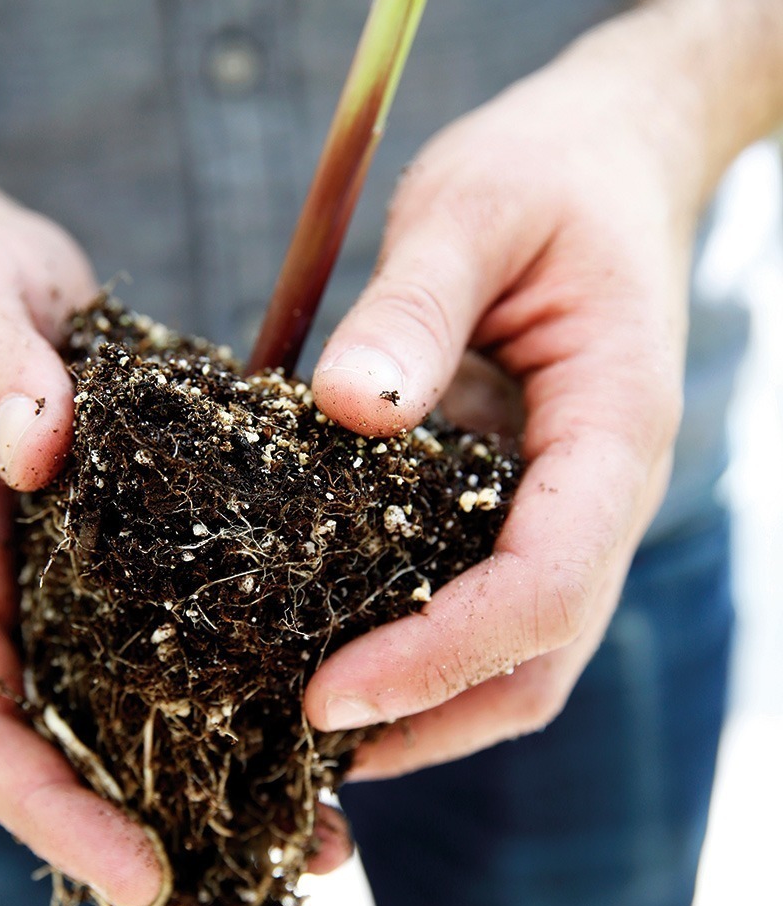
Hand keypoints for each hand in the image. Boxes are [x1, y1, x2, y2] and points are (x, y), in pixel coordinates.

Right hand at [0, 207, 349, 905]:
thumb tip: (34, 444)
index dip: (49, 811)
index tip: (142, 871)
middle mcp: (14, 607)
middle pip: (63, 761)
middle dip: (146, 836)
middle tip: (257, 890)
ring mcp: (76, 598)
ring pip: (131, 727)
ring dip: (213, 792)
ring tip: (320, 838)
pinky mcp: (134, 571)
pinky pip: (183, 658)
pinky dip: (243, 705)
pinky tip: (326, 728)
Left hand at [304, 27, 701, 777]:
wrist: (611, 161)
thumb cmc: (552, 171)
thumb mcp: (477, 205)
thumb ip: (416, 301)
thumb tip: (345, 410)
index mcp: (613, 432)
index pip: (546, 586)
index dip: (440, 656)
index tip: (327, 694)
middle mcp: (601, 498)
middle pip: (536, 663)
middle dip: (425, 719)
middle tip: (291, 743)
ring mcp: (565, 511)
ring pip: (513, 659)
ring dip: (419, 710)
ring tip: (294, 729)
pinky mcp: (516, 506)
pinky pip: (478, 608)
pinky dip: (410, 652)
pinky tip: (316, 648)